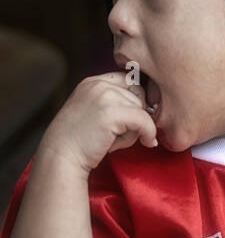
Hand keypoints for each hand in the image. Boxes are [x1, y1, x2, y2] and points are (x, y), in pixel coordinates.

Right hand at [41, 72, 157, 173]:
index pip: (129, 80)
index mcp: (92, 82)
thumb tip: (150, 106)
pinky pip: (145, 120)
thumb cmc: (79, 142)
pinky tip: (146, 142)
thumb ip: (115, 102)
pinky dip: (149, 132)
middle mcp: (98, 84)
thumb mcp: (94, 112)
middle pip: (139, 93)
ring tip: (117, 139)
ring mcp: (105, 96)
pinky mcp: (112, 112)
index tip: (133, 118)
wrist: (61, 158)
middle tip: (121, 133)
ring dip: (137, 127)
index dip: (136, 100)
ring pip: (142, 107)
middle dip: (136, 114)